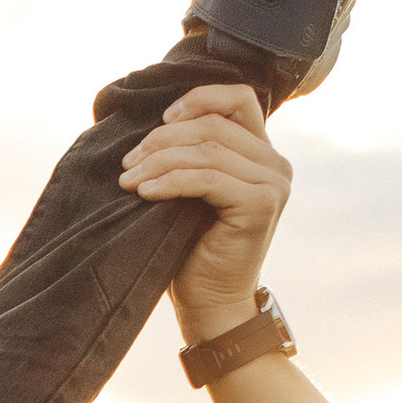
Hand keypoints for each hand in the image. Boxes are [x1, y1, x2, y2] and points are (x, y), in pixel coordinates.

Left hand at [118, 81, 290, 349]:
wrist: (210, 304)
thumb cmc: (192, 250)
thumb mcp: (191, 192)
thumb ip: (191, 155)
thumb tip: (152, 122)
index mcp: (261, 152)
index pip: (239, 98)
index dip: (198, 99)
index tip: (159, 119)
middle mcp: (275, 162)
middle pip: (214, 125)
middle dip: (162, 139)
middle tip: (126, 163)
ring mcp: (274, 182)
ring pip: (208, 149)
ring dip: (159, 160)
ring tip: (127, 179)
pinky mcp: (262, 204)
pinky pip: (208, 178)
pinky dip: (171, 181)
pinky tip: (144, 192)